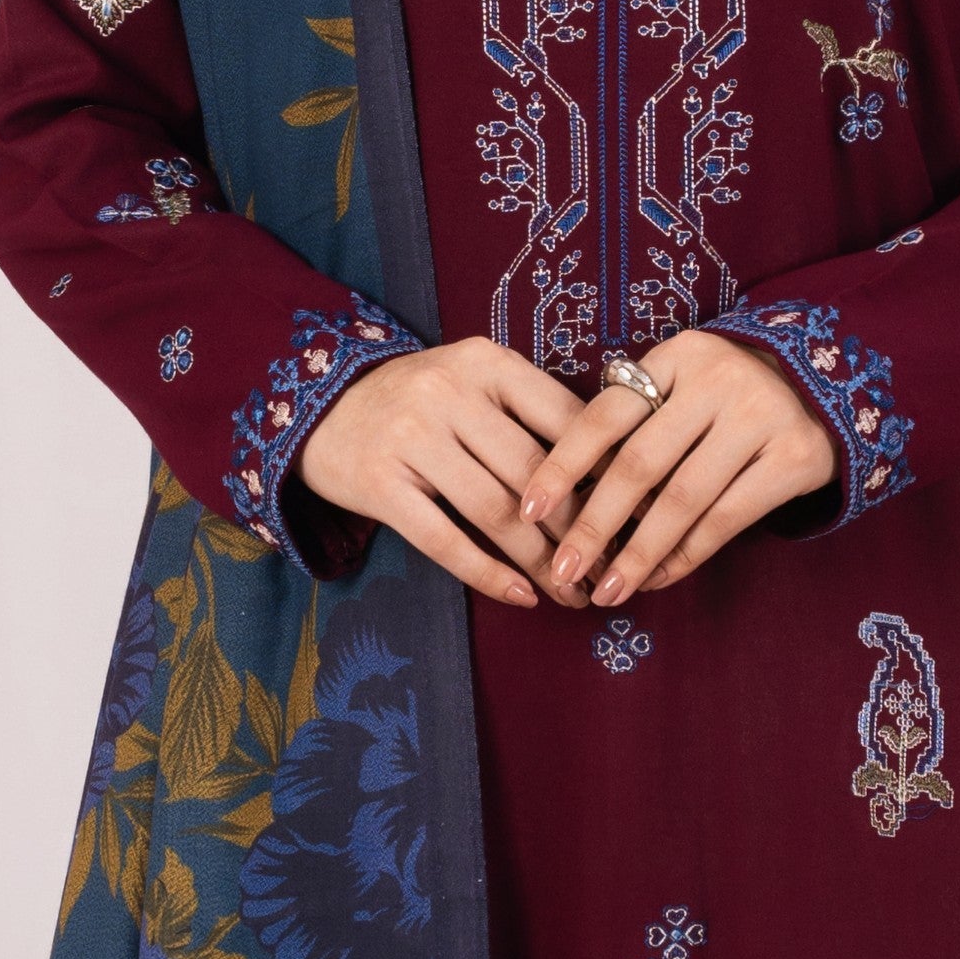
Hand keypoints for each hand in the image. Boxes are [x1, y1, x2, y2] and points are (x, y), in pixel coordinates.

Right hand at [291, 338, 590, 609]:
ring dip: (542, 562)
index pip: (565, 419)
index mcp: (486, 362)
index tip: (638, 514)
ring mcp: (411, 437)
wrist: (321, 409)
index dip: (607, 472)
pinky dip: (489, 574)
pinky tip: (522, 595)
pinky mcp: (380, 485)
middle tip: (611, 568)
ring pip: (496, 512)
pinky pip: (445, 540)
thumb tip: (613, 471)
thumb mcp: (474, 381)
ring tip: (573, 593)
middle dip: (581, 530)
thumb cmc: (419, 402)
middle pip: (535, 473)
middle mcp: (449, 392)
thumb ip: (531, 410)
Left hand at [522, 326, 834, 605]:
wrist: (827, 386)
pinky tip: (656, 578)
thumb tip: (568, 501)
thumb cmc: (726, 397)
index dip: (562, 466)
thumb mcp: (682, 386)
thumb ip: (635, 422)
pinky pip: (726, 518)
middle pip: (639, 464)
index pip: (605, 415)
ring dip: (638, 554)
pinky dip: (686, 555)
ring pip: (682, 500)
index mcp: (677, 357)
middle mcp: (719, 381)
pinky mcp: (795, 457)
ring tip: (607, 592)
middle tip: (563, 572)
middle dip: (594, 525)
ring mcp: (761, 417)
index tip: (528, 511)